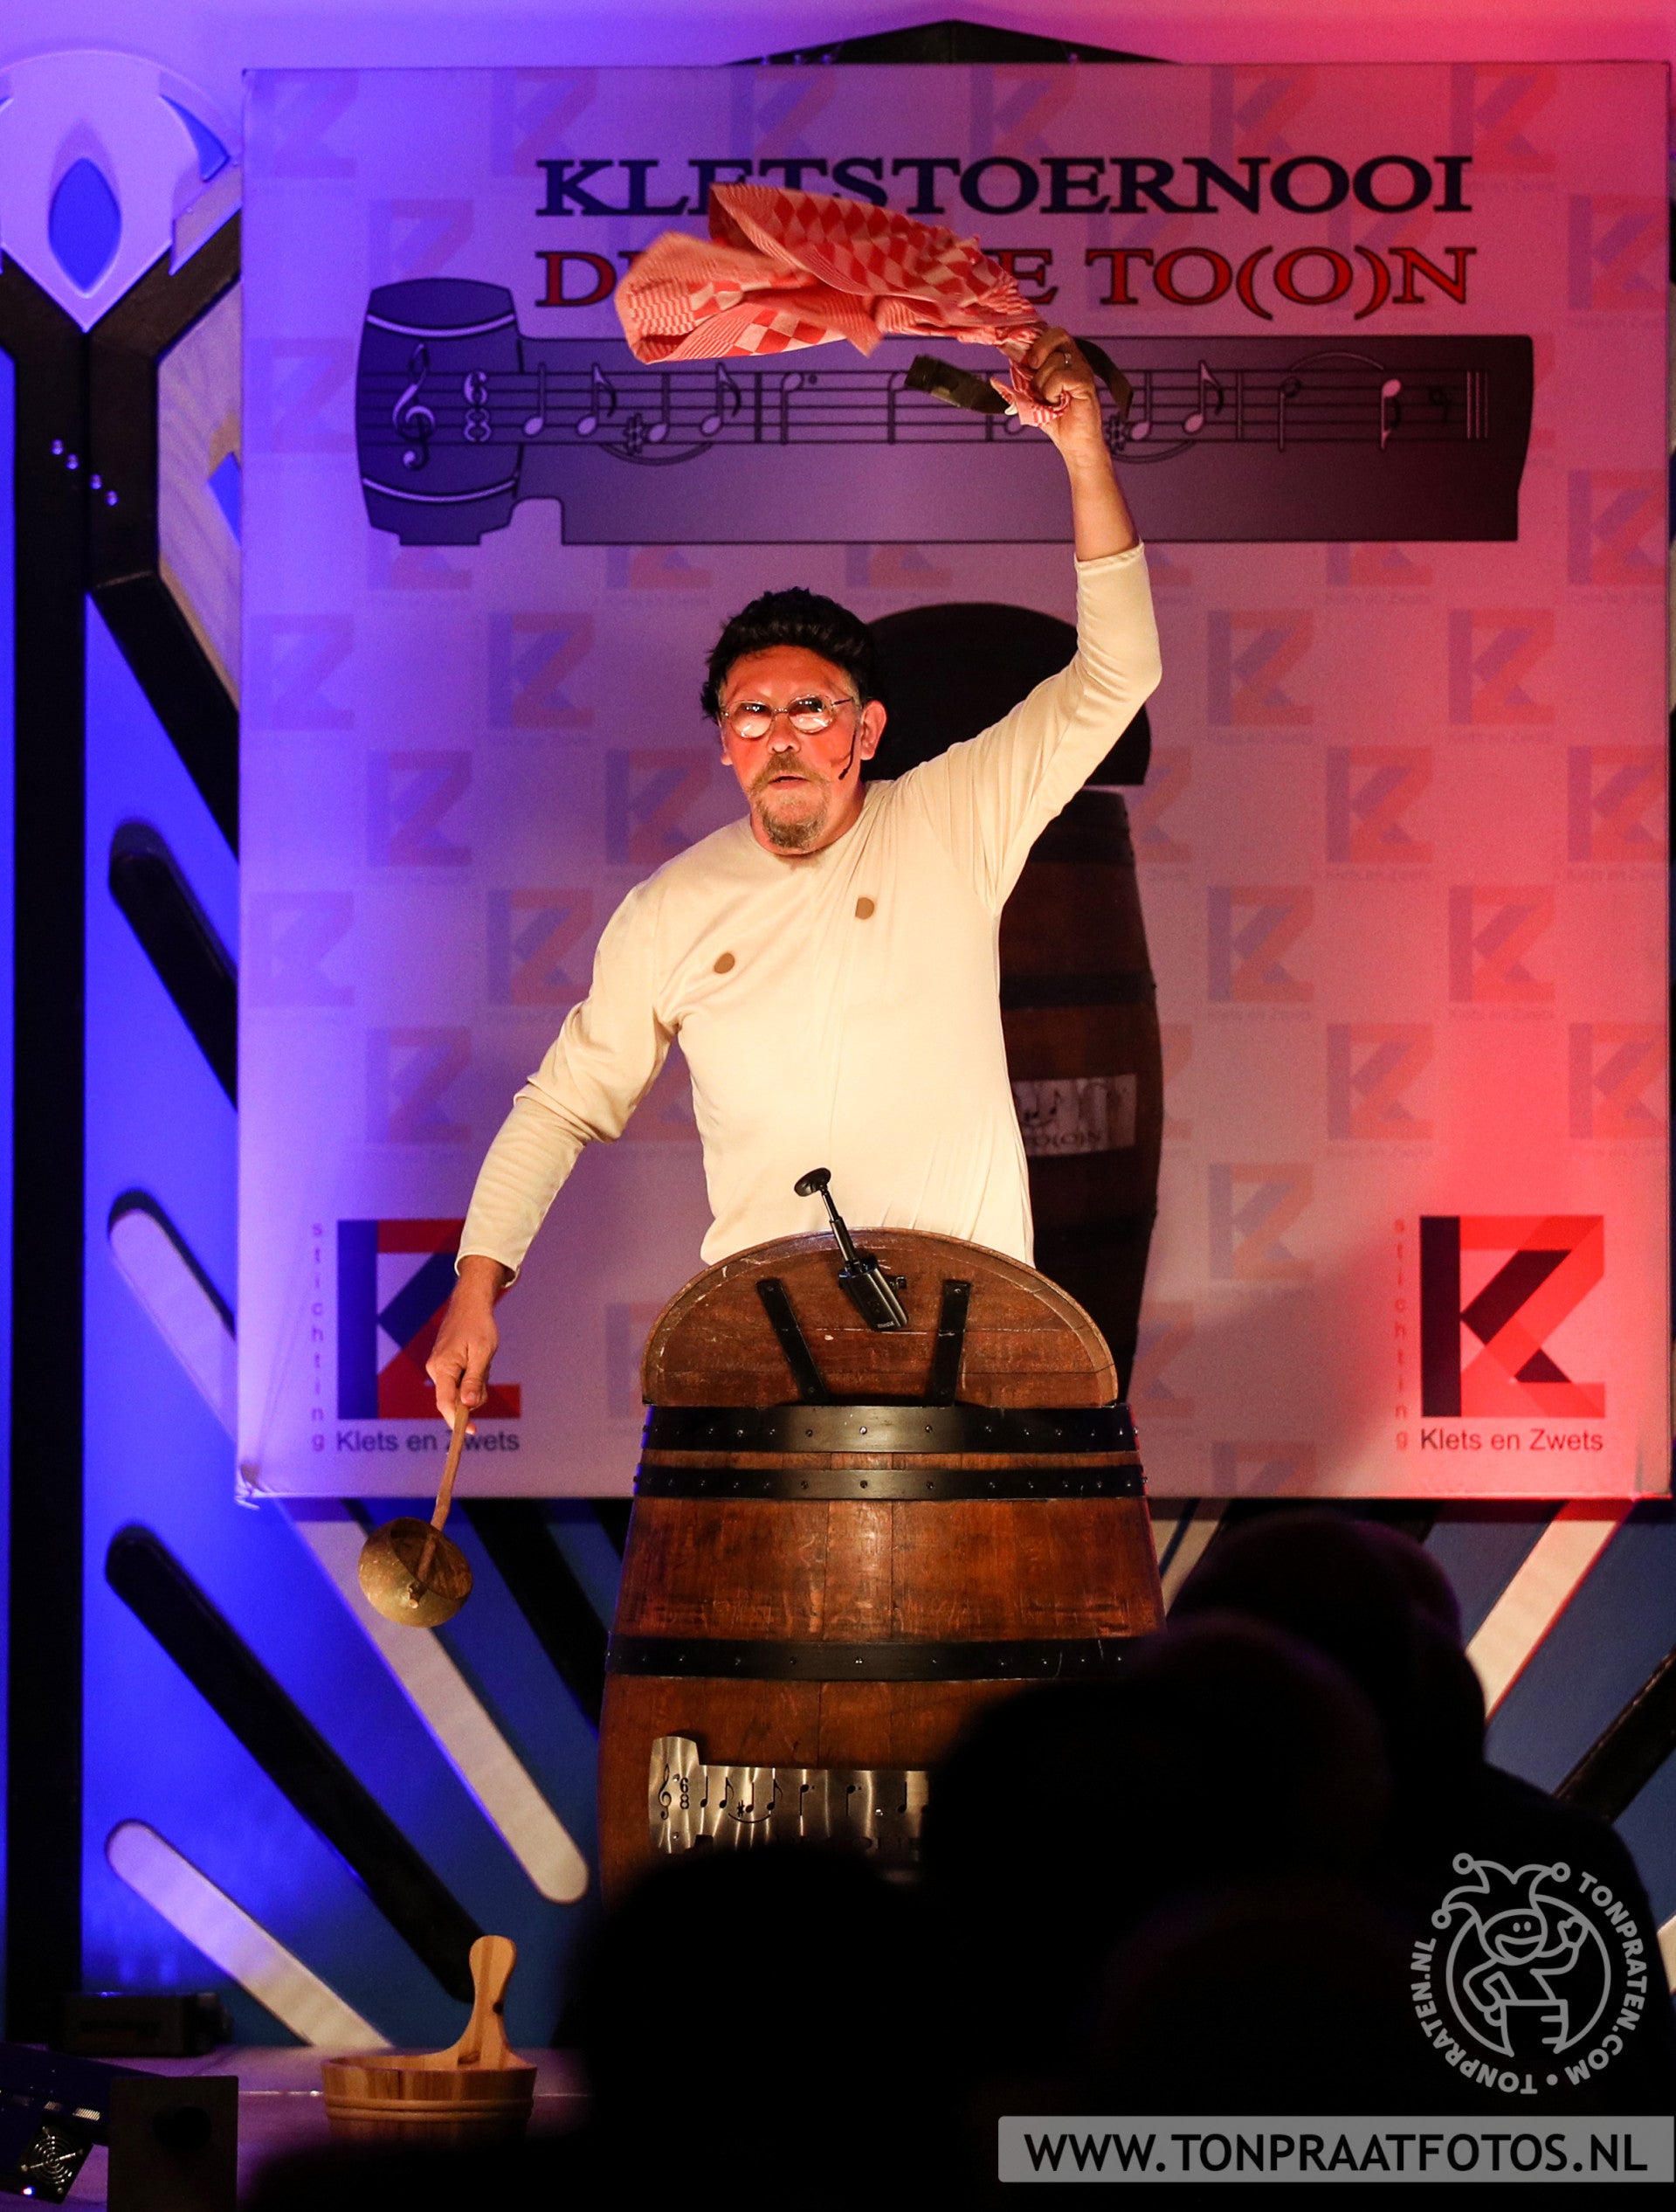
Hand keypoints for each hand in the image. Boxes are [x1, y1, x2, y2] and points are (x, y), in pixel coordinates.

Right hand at [425, 1255, 506, 1428]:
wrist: (470, 1304)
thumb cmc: (478, 1326)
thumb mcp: (482, 1354)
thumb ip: (474, 1381)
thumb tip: (468, 1405)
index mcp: (442, 1368)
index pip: (446, 1403)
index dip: (458, 1420)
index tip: (473, 1432)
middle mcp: (436, 1370)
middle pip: (456, 1399)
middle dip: (475, 1392)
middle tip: (485, 1369)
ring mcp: (439, 1367)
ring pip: (461, 1390)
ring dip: (476, 1381)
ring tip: (481, 1359)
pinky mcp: (445, 1365)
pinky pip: (461, 1380)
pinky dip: (473, 1375)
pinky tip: (477, 1358)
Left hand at [1021, 327, 1108, 469]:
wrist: (1074, 444)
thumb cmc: (1055, 421)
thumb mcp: (1029, 402)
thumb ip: (1016, 389)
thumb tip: (993, 381)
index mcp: (1061, 359)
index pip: (1049, 333)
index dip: (1033, 337)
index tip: (1018, 353)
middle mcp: (1074, 360)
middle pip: (1056, 333)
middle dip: (1038, 348)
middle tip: (1031, 368)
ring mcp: (1081, 369)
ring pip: (1054, 360)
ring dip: (1042, 384)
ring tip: (1049, 400)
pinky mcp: (1085, 382)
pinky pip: (1060, 377)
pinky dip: (1051, 392)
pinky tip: (1057, 404)